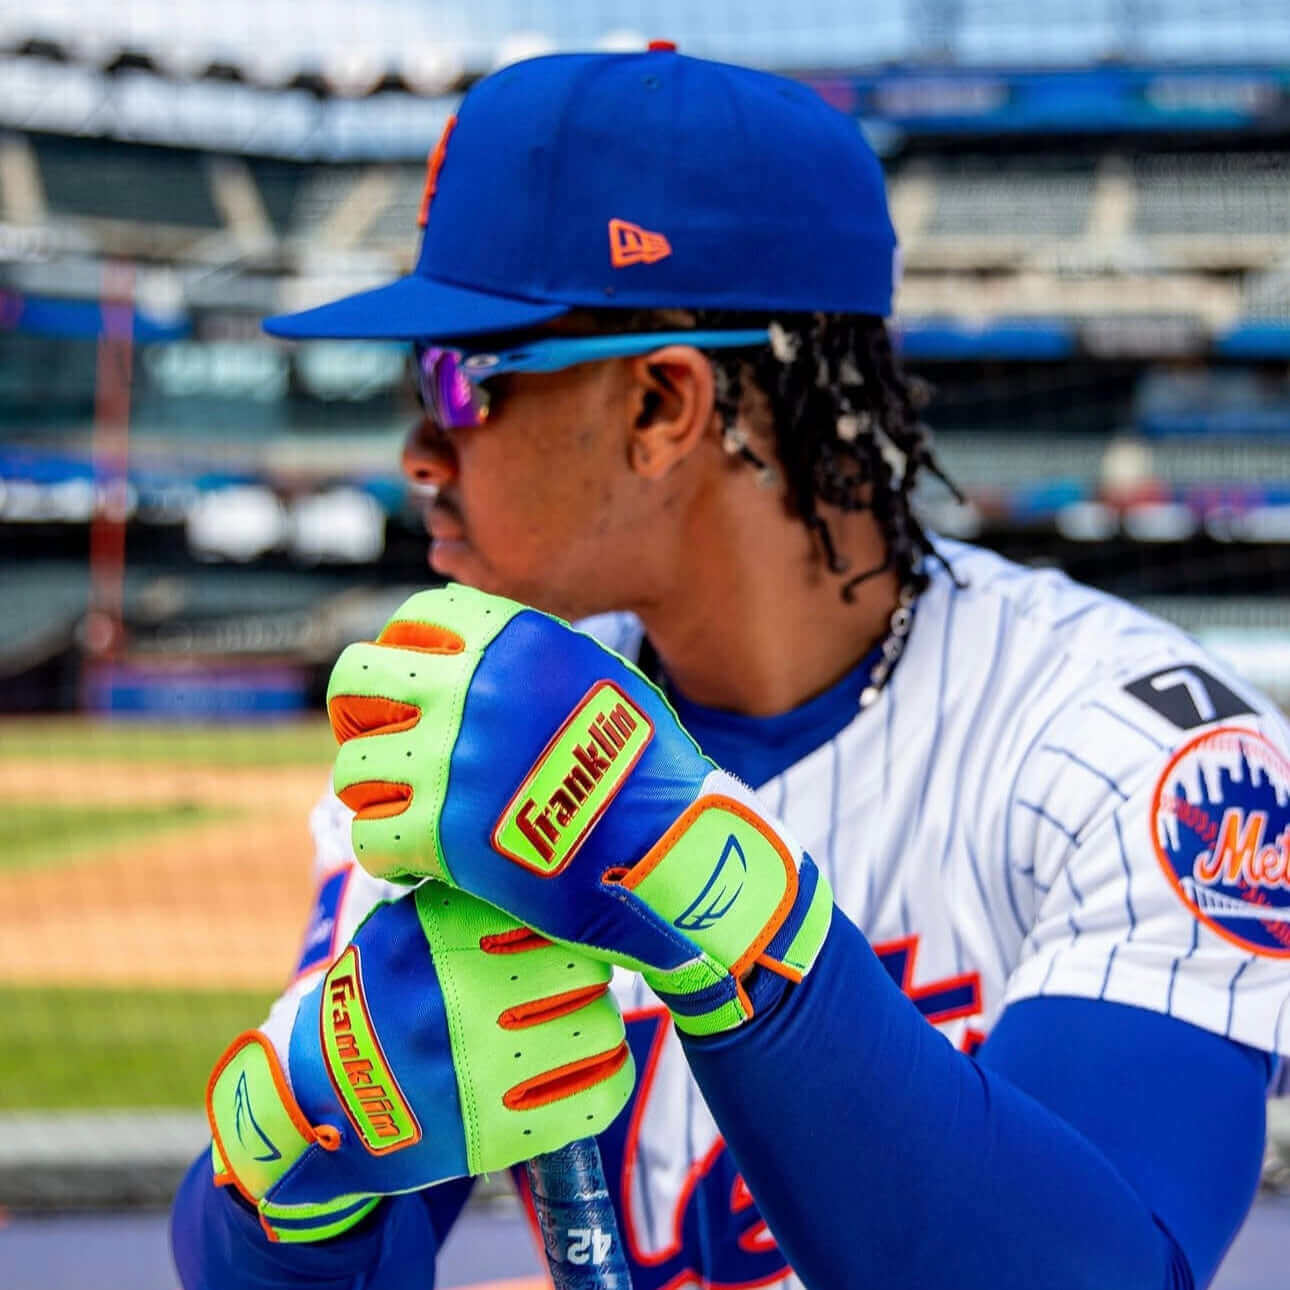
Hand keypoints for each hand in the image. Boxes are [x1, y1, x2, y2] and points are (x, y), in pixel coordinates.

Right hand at [205, 882, 632, 1242]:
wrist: (321, 1102)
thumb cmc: (381, 1001)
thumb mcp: (401, 930)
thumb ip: (464, 898)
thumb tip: (548, 871)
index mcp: (438, 936)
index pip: (550, 908)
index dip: (564, 918)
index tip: (559, 930)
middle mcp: (460, 998)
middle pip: (584, 967)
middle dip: (585, 972)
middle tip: (571, 982)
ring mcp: (479, 1068)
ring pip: (599, 1028)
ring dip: (597, 1023)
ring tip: (579, 1024)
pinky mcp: (498, 1133)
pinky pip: (596, 1096)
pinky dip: (609, 1079)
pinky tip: (594, 1069)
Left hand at [327, 585, 831, 1035]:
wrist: (676, 853)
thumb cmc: (651, 771)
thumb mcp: (602, 682)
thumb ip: (535, 659)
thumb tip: (477, 651)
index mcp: (512, 644)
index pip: (415, 621)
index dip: (402, 651)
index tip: (409, 685)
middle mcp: (471, 691)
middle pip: (355, 677)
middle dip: (356, 710)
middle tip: (378, 739)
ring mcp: (454, 762)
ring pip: (352, 765)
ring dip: (370, 790)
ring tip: (397, 808)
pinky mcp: (445, 837)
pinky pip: (369, 838)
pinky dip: (384, 854)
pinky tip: (411, 860)